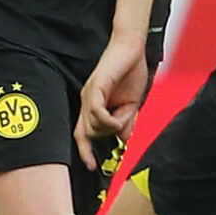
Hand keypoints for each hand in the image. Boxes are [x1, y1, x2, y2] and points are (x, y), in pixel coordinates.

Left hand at [76, 32, 150, 172]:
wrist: (132, 48)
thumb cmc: (131, 71)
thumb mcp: (131, 103)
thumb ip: (126, 121)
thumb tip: (123, 138)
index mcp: (94, 105)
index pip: (82, 133)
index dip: (84, 151)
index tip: (92, 166)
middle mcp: (88, 101)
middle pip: (88, 133)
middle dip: (107, 135)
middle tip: (125, 121)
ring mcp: (90, 94)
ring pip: (92, 125)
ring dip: (112, 126)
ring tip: (125, 113)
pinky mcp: (96, 86)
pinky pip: (96, 112)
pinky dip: (108, 120)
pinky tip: (119, 118)